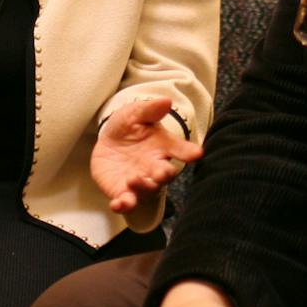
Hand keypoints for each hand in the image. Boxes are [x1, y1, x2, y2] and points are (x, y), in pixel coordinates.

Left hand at [91, 97, 202, 214]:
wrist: (109, 141)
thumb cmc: (130, 127)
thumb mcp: (137, 114)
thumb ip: (150, 110)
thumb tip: (166, 101)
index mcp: (163, 148)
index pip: (181, 150)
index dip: (189, 153)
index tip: (197, 154)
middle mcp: (154, 168)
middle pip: (165, 175)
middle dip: (164, 175)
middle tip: (163, 172)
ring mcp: (139, 181)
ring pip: (146, 190)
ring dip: (142, 188)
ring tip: (134, 179)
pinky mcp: (122, 191)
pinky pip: (125, 202)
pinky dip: (122, 205)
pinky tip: (117, 204)